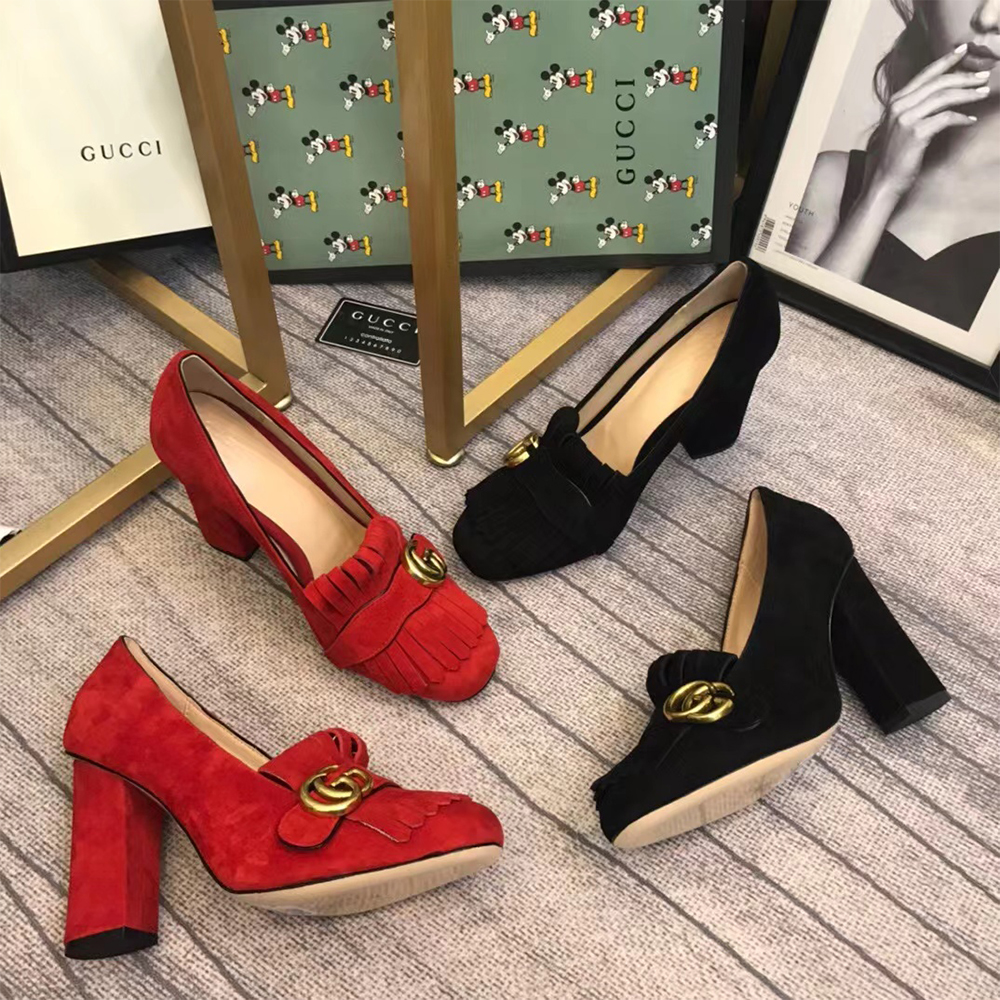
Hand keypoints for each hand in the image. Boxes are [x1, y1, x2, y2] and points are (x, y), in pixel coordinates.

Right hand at [868, 44, 989, 196]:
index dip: (946, 60)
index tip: (964, 51)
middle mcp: (899, 106)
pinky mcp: (915, 134)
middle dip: (965, 77)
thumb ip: (917, 107)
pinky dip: (961, 118)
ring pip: (944, 97)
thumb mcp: (903, 125)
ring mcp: (906, 119)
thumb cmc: (896, 156)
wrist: (884, 181)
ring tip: (983, 93)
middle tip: (984, 76)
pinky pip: (945, 118)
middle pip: (938, 83)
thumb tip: (944, 92)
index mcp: (896, 101)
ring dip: (968, 94)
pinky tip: (970, 121)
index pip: (925, 74)